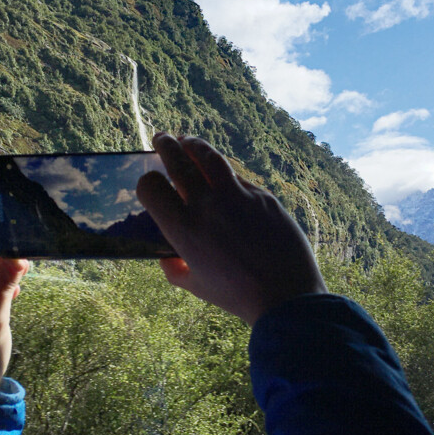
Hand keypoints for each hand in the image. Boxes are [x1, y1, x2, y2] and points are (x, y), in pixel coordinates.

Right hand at [137, 133, 326, 325]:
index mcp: (183, 229)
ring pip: (210, 157)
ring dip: (195, 145)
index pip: (151, 188)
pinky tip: (223, 175)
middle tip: (162, 138)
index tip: (149, 182)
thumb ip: (175, 270)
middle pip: (178, 161)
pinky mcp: (263, 195)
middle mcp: (207, 206)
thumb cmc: (239, 296)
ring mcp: (237, 196)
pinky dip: (226, 173)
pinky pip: (239, 177)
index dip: (146, 182)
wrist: (287, 295)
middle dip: (166, 146)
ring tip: (188, 141)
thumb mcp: (198, 287)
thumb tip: (166, 258)